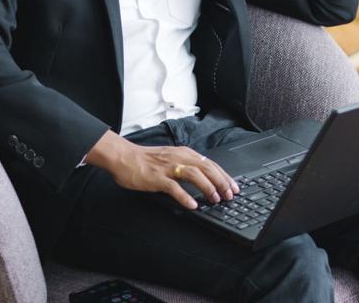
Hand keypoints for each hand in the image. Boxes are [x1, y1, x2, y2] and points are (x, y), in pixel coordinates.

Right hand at [85, 130, 238, 208]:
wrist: (124, 157)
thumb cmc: (146, 160)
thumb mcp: (171, 158)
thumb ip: (186, 165)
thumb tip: (204, 177)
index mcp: (184, 153)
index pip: (210, 163)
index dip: (224, 175)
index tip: (234, 186)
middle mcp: (179, 158)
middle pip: (207, 168)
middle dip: (221, 182)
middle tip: (230, 195)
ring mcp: (168, 167)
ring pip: (194, 175)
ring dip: (207, 187)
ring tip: (215, 199)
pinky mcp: (157, 177)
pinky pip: (174, 187)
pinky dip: (185, 196)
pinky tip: (192, 205)